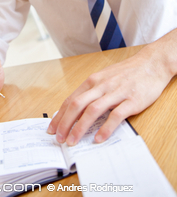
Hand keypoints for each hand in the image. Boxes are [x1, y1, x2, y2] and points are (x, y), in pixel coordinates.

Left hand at [47, 44, 172, 145]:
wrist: (151, 64)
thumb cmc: (126, 73)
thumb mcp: (105, 78)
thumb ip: (92, 92)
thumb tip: (76, 110)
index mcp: (93, 81)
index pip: (71, 99)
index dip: (60, 115)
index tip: (52, 128)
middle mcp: (101, 86)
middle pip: (77, 105)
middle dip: (65, 123)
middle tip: (59, 138)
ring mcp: (116, 93)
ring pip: (92, 110)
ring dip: (80, 127)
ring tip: (73, 141)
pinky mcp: (131, 100)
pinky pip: (115, 116)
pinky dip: (105, 128)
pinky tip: (98, 138)